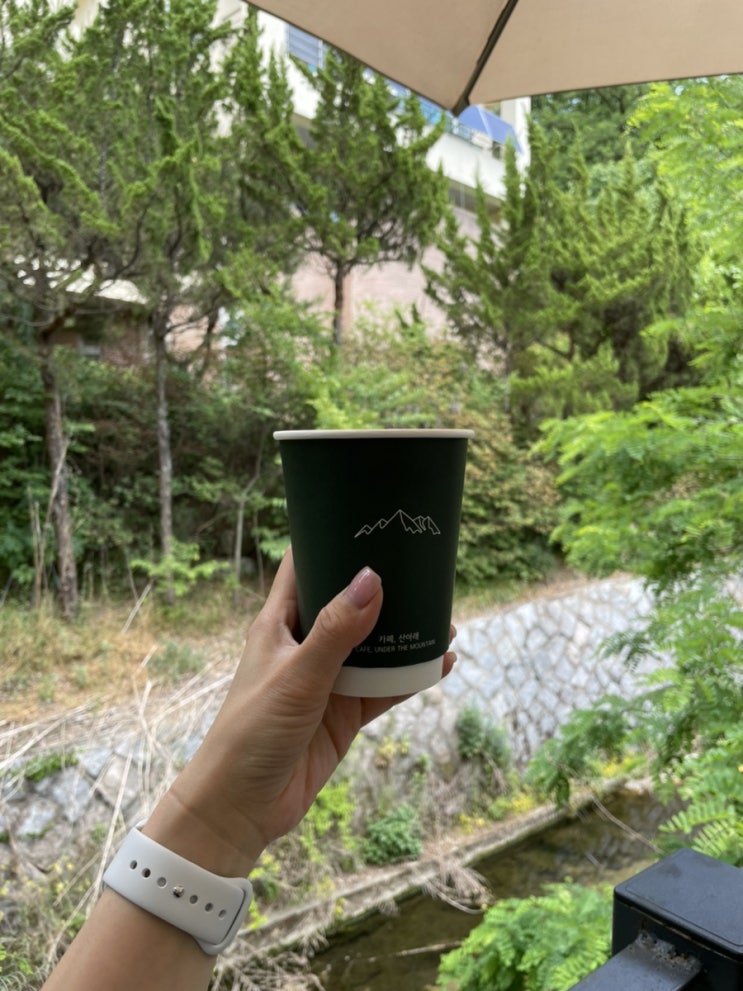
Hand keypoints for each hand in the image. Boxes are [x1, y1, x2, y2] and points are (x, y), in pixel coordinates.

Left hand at [146, 549, 455, 875]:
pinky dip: (411, 674)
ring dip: (403, 631)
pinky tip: (442, 662)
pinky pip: (385, 685)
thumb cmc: (251, 732)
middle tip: (421, 562)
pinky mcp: (345, 712)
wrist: (241, 808)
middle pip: (347, 602)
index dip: (329, 537)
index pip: (304, 565)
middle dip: (380, 585)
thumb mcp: (297, 676)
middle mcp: (305, 644)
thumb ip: (336, 631)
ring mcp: (327, 679)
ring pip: (373, 644)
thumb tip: (372, 578)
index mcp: (280, 623)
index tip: (365, 516)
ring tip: (442, 612)